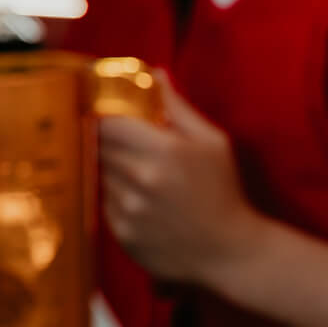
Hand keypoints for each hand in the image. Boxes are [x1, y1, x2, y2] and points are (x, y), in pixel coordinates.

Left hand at [99, 72, 270, 289]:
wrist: (230, 253)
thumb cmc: (223, 191)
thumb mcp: (212, 142)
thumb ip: (178, 107)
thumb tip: (153, 73)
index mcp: (165, 150)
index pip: (108, 121)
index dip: (99, 113)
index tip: (99, 109)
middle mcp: (142, 179)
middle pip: (97, 145)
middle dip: (102, 138)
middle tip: (114, 138)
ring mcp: (129, 209)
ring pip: (97, 173)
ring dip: (107, 168)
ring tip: (133, 172)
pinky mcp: (122, 233)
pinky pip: (103, 202)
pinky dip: (113, 196)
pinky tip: (138, 199)